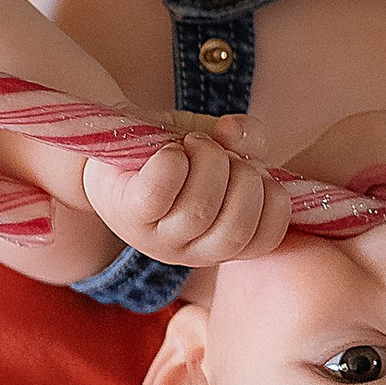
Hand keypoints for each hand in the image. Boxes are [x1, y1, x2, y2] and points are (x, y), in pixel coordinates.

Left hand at [82, 115, 292, 270]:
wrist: (112, 145)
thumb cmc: (173, 149)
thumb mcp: (221, 142)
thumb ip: (247, 138)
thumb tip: (234, 134)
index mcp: (222, 241)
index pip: (267, 238)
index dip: (273, 197)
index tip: (252, 168)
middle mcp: (189, 251)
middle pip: (236, 227)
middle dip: (241, 175)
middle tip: (218, 150)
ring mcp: (156, 238)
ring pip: (199, 211)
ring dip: (206, 160)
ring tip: (191, 144)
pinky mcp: (128, 213)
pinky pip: (160, 190)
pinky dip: (173, 161)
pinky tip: (169, 150)